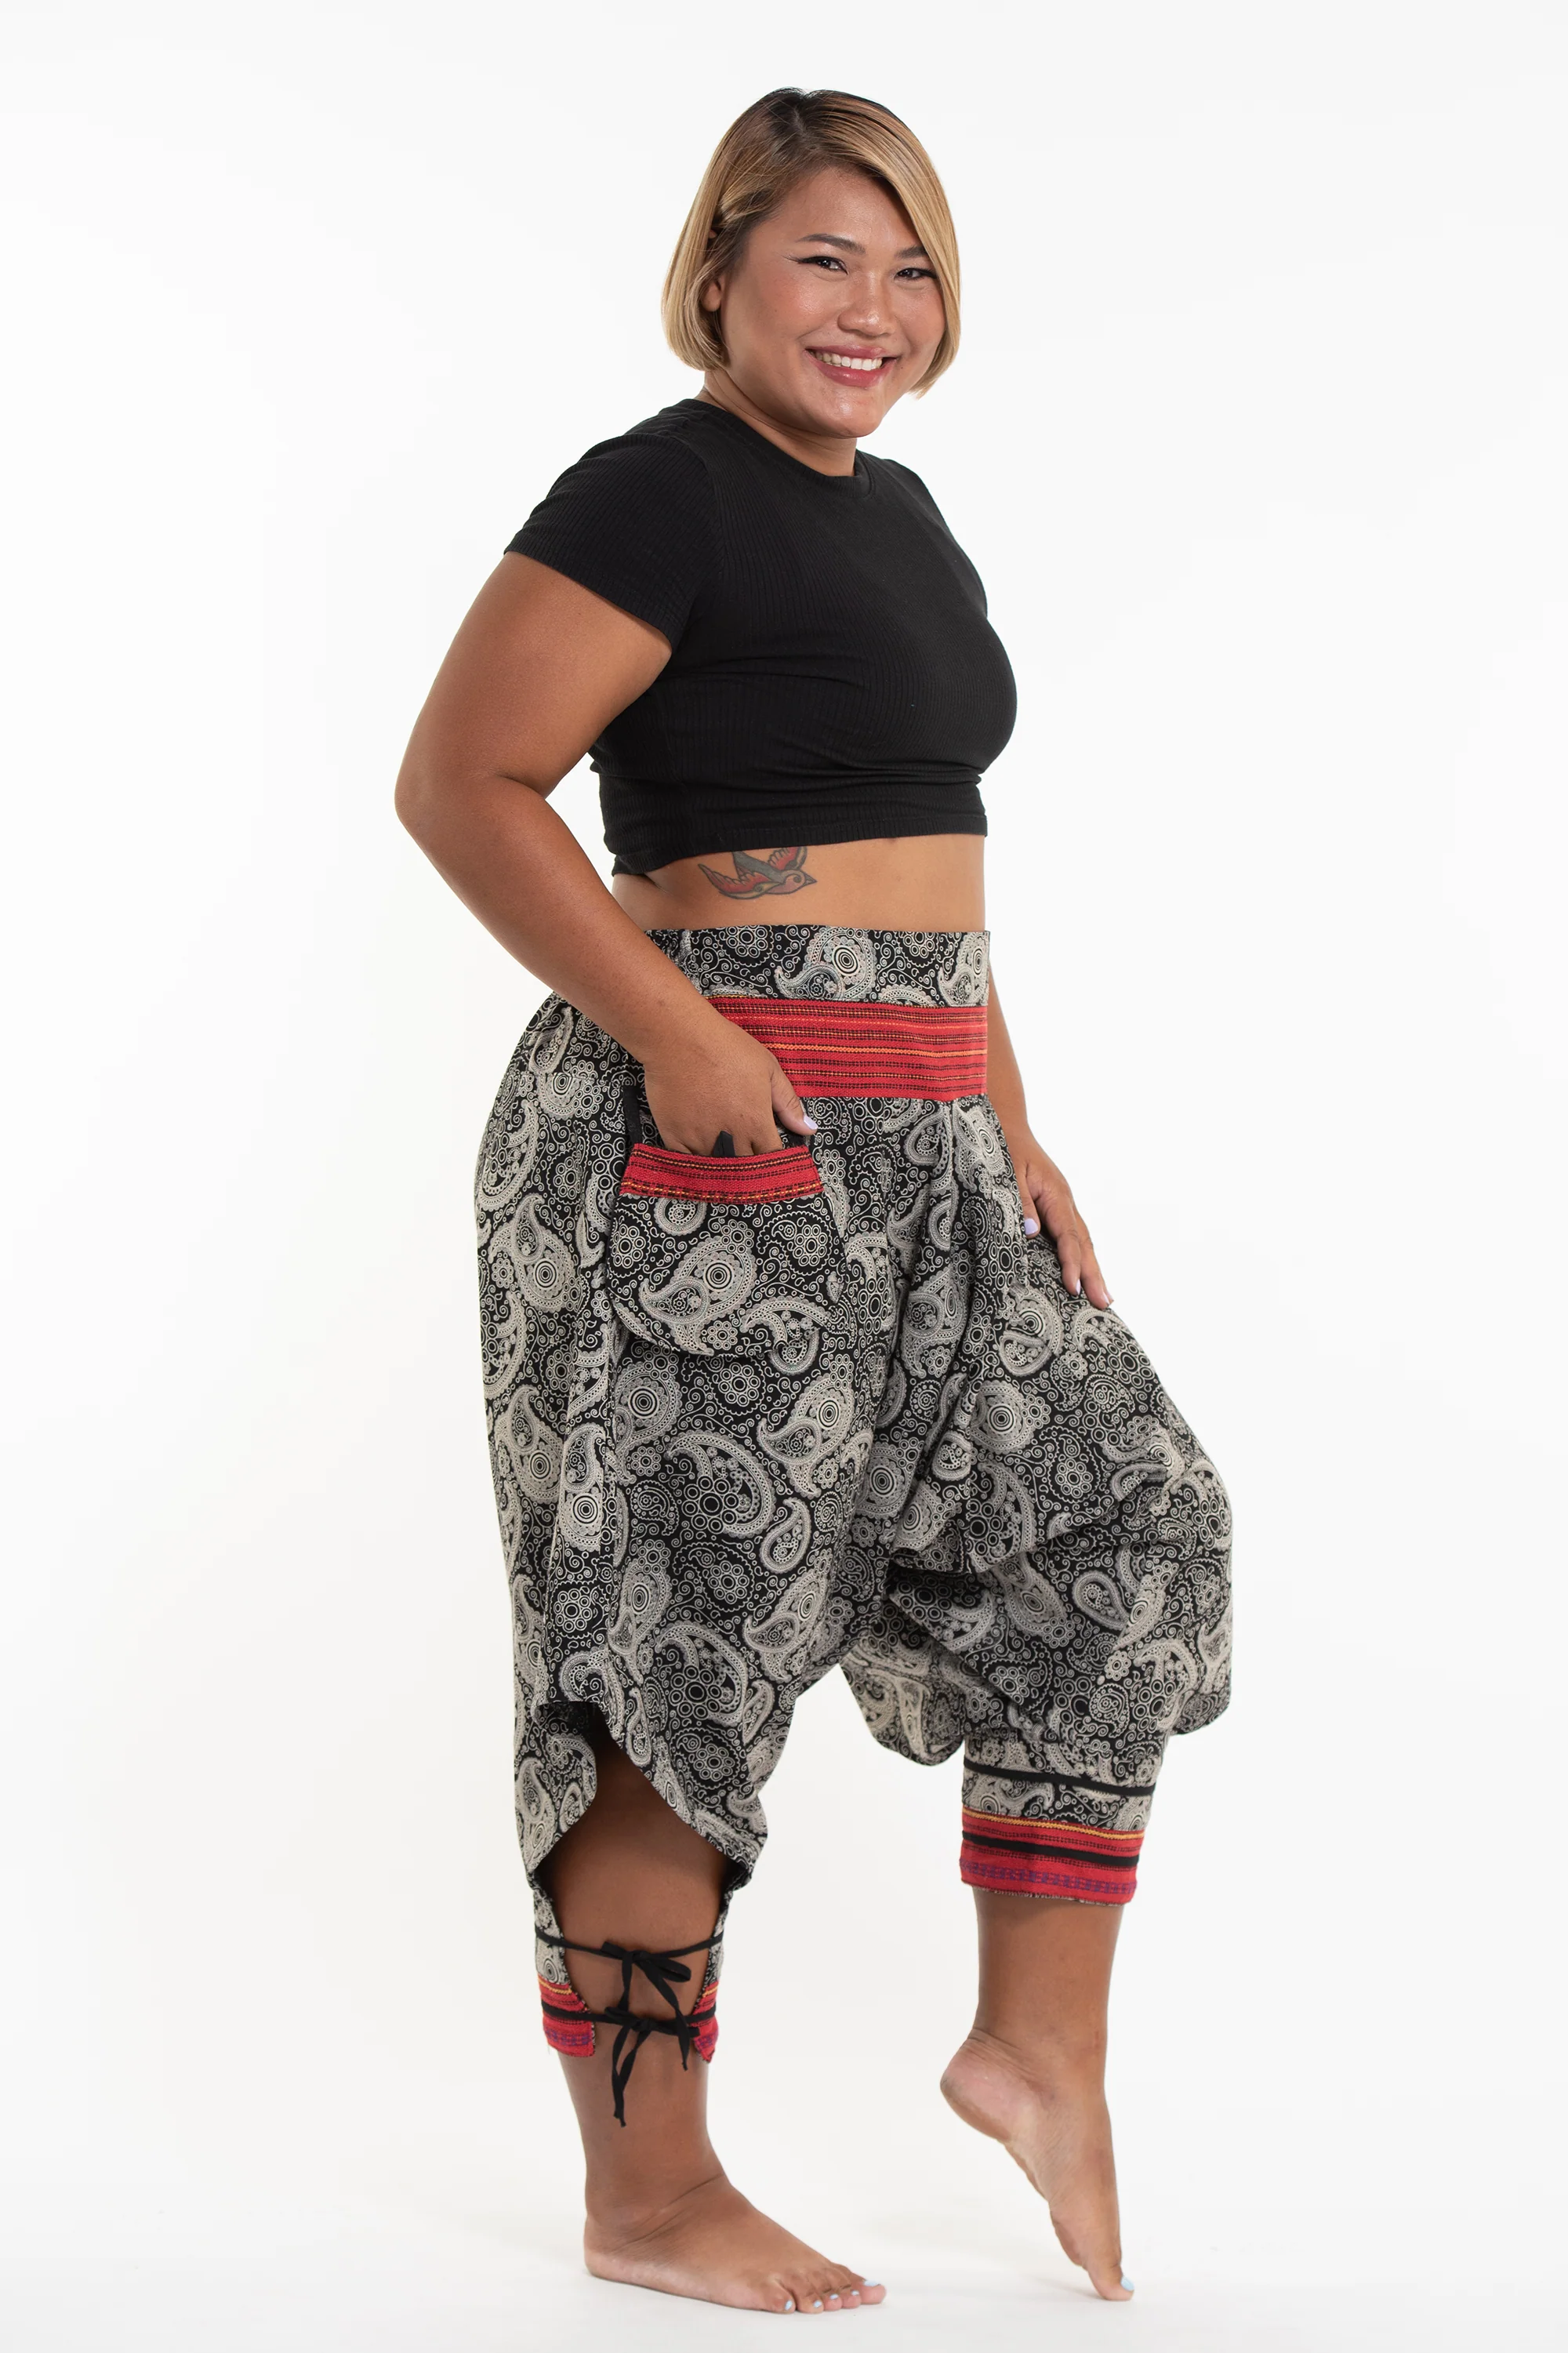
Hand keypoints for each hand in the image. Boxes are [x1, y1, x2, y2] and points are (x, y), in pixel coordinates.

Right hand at [641, 1015, 817, 1154]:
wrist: (678, 1037)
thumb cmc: (725, 1047)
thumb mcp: (768, 1068)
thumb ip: (788, 1103)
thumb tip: (809, 1129)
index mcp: (756, 1123)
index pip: (772, 1158)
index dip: (774, 1158)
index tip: (771, 1151)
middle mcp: (730, 1138)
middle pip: (745, 1168)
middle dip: (750, 1164)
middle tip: (748, 1151)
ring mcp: (700, 1140)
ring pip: (717, 1169)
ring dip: (724, 1163)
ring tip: (725, 1149)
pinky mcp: (674, 1137)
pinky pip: (688, 1163)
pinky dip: (696, 1162)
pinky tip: (699, 1149)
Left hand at [1005, 1126, 1111, 1306]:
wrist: (1005, 1124)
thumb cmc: (1004, 1148)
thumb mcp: (1006, 1174)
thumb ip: (1019, 1204)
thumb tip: (1032, 1234)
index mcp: (1056, 1195)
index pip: (1069, 1237)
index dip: (1072, 1264)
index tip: (1074, 1289)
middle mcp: (1064, 1201)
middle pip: (1085, 1243)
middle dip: (1094, 1274)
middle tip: (1105, 1304)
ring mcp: (1062, 1203)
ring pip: (1083, 1240)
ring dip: (1092, 1268)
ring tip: (1103, 1296)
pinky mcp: (1055, 1205)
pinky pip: (1073, 1235)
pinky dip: (1081, 1255)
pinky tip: (1083, 1272)